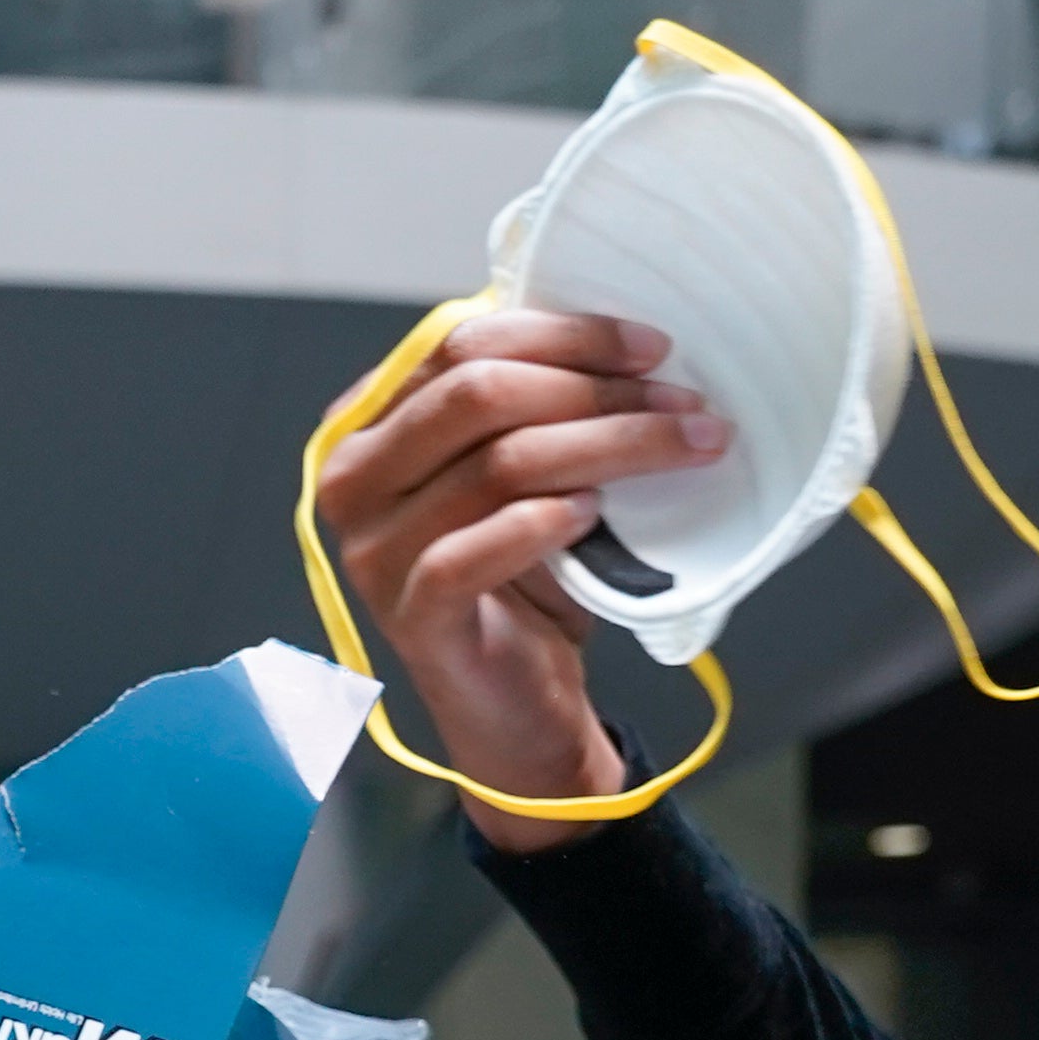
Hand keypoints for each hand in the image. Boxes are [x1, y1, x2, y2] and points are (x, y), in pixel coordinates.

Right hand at [307, 306, 721, 849]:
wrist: (520, 704)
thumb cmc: (526, 579)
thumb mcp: (524, 473)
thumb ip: (532, 406)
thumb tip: (622, 344)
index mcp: (370, 422)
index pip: (458, 341)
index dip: (561, 335)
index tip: (650, 348)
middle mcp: (354, 479)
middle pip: (477, 394)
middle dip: (594, 388)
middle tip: (682, 402)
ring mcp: (373, 551)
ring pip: (496, 465)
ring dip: (607, 447)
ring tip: (684, 446)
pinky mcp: (409, 615)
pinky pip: (472, 553)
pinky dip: (543, 523)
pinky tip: (594, 516)